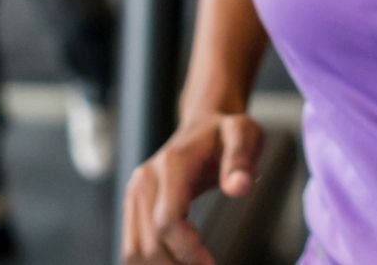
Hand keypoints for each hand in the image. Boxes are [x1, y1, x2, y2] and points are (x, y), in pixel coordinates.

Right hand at [120, 112, 263, 264]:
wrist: (203, 125)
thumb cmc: (225, 132)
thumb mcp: (243, 134)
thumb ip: (241, 160)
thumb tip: (239, 188)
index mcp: (171, 165)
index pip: (168, 221)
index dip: (188, 252)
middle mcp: (145, 181)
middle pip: (149, 242)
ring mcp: (135, 193)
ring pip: (134, 250)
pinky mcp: (133, 205)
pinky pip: (132, 245)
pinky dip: (151, 263)